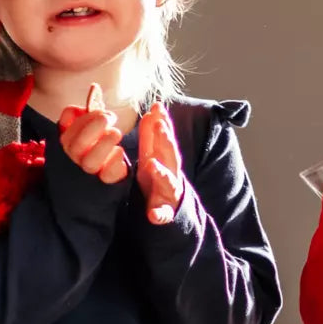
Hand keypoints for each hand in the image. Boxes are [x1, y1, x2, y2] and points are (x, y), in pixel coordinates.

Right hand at [58, 84, 129, 184]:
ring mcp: (88, 171)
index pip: (66, 125)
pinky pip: (107, 175)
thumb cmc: (95, 145)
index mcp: (67, 139)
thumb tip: (94, 87)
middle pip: (75, 144)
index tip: (101, 110)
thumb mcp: (90, 125)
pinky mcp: (105, 182)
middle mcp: (74, 157)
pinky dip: (114, 162)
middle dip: (93, 127)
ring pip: (89, 162)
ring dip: (103, 144)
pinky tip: (119, 152)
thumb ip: (90, 109)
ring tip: (116, 133)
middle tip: (110, 117)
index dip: (83, 116)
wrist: (103, 177)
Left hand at [136, 102, 183, 223]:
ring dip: (161, 173)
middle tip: (158, 125)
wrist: (171, 207)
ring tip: (151, 165)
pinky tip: (153, 216)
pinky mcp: (165, 211)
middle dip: (164, 140)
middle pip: (169, 154)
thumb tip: (153, 109)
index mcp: (164, 158)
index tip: (157, 107)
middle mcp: (170, 172)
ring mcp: (169, 192)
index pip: (164, 138)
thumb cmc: (158, 177)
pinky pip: (163, 214)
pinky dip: (159, 214)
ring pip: (168, 181)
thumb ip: (152, 135)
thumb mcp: (153, 155)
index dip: (161, 122)